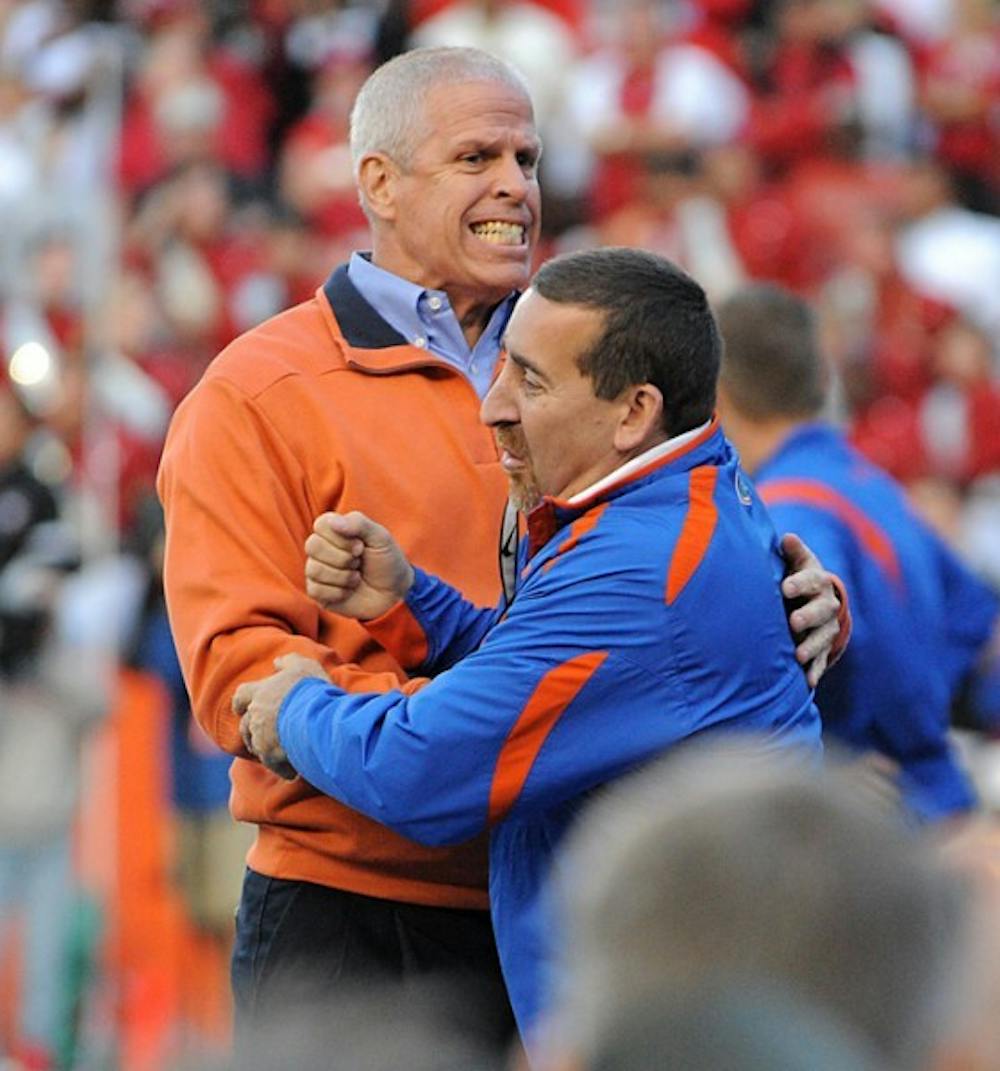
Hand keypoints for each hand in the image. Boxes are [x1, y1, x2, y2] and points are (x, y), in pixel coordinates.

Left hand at [232, 654, 327, 778]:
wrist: (318, 716)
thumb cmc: (310, 689)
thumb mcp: (303, 666)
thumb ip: (289, 662)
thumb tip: (278, 661)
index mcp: (259, 692)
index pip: (240, 696)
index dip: (241, 702)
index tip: (242, 707)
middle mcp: (256, 715)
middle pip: (245, 726)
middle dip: (252, 730)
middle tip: (264, 734)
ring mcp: (261, 737)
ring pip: (256, 746)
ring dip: (264, 748)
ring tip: (280, 751)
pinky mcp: (271, 757)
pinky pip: (274, 765)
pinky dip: (282, 766)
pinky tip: (294, 769)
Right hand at [305, 511, 413, 619]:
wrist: (394, 593)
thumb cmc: (387, 562)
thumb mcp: (380, 538)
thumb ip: (359, 523)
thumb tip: (333, 522)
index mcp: (334, 530)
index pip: (320, 525)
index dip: (342, 538)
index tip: (361, 546)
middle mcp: (321, 548)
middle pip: (313, 546)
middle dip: (343, 558)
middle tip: (359, 562)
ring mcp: (317, 570)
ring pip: (314, 569)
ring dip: (344, 576)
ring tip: (357, 577)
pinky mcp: (317, 592)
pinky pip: (316, 590)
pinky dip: (339, 592)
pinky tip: (349, 591)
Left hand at [780, 532, 842, 687]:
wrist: (815, 599)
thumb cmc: (796, 576)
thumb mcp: (796, 562)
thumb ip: (792, 552)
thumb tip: (787, 538)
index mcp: (818, 581)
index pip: (812, 580)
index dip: (800, 584)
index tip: (785, 588)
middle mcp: (826, 605)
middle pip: (822, 611)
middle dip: (808, 616)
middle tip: (793, 622)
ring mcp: (826, 628)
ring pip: (823, 637)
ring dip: (811, 646)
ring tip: (797, 655)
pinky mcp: (823, 648)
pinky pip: (821, 660)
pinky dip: (814, 671)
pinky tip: (806, 681)